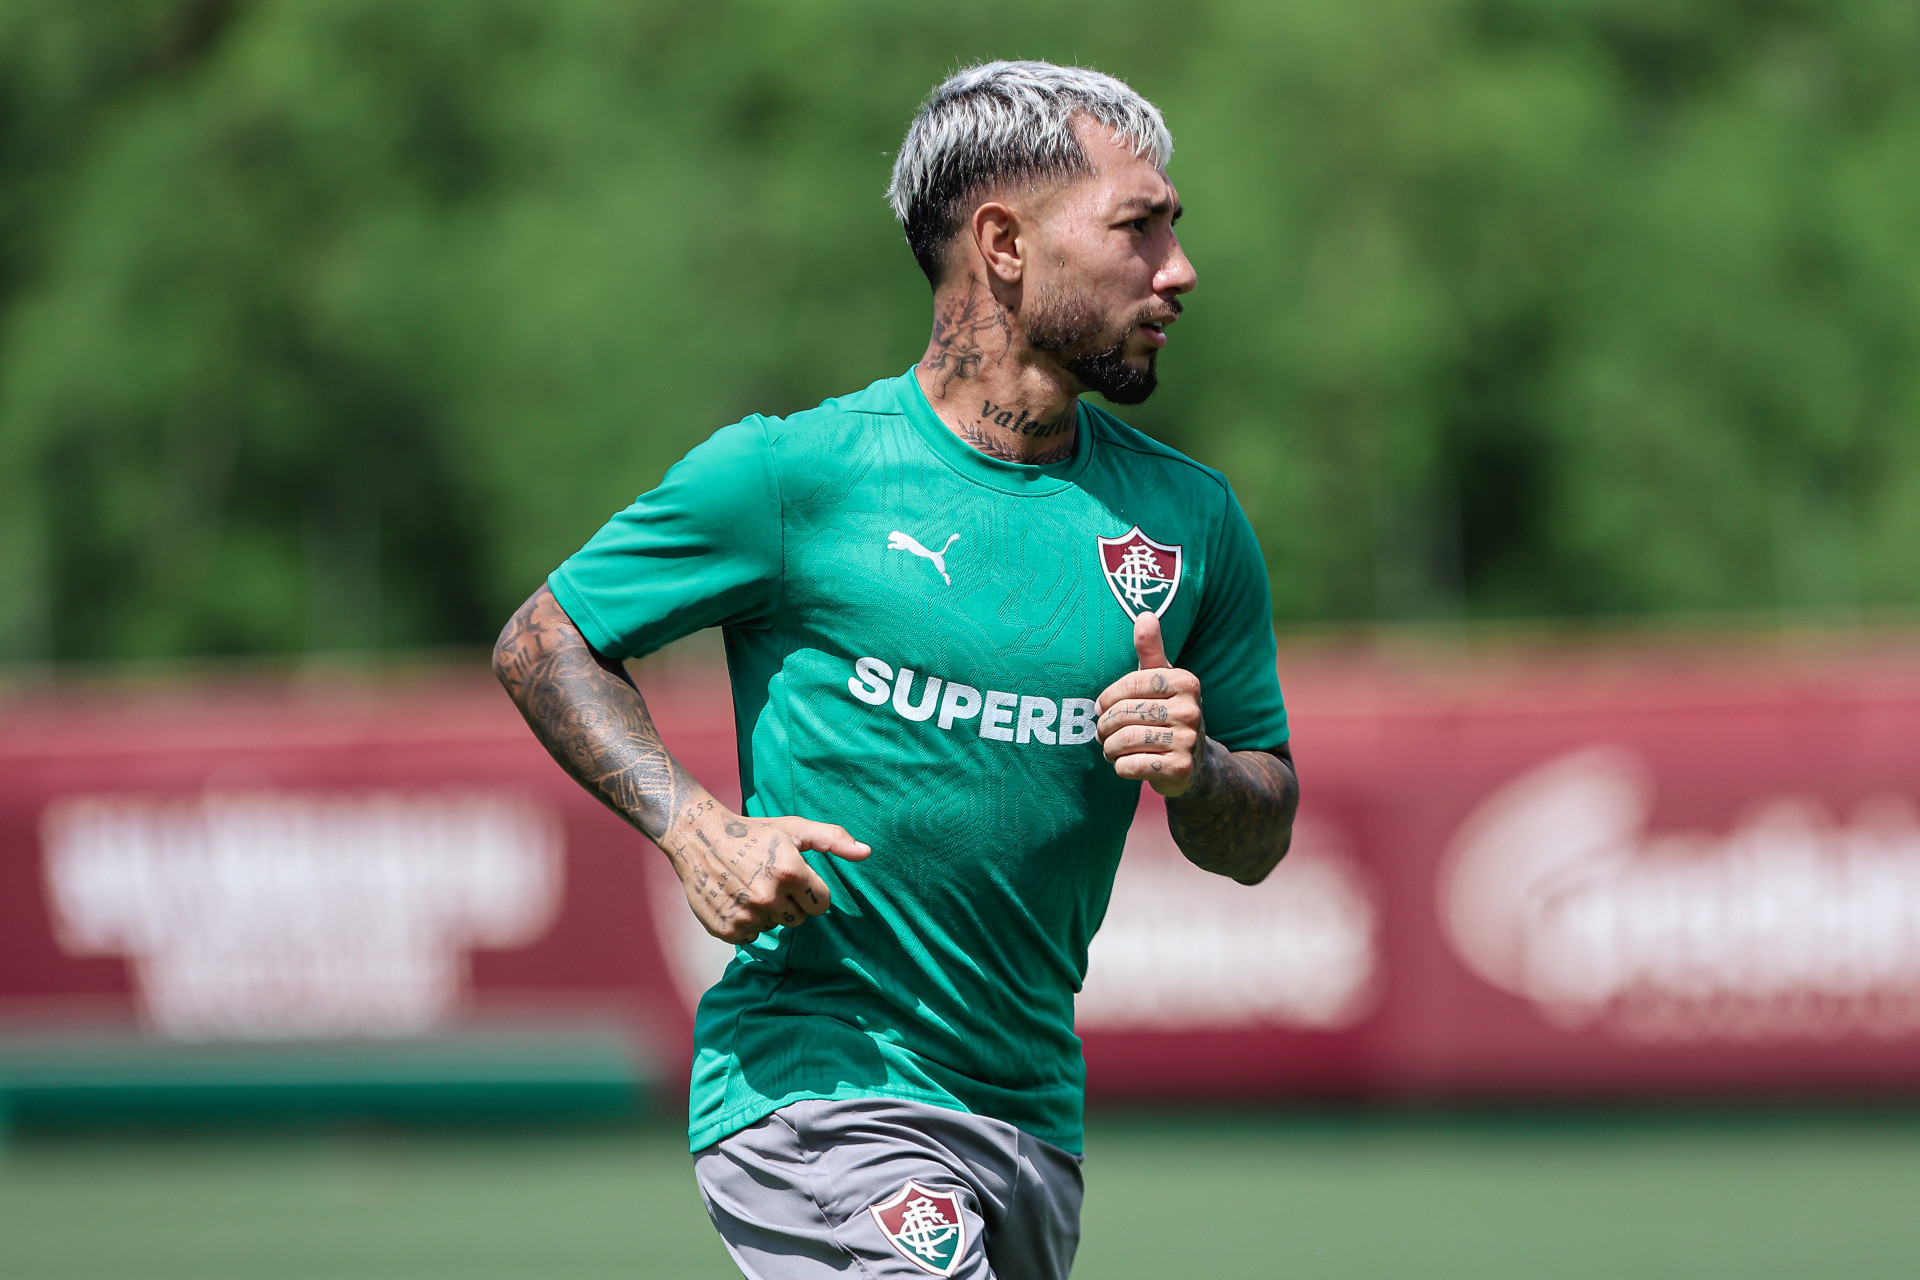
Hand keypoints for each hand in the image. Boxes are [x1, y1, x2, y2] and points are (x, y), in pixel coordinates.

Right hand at [665, 801, 870, 944]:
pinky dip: (745, 923)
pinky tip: (735, 899)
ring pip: (775, 927)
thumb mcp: (794, 829)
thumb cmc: (753, 832)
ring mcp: (746, 915)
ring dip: (766, 912)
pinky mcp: (726, 929)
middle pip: (799, 919)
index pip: (821, 904)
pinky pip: (751, 937)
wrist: (697, 837)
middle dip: (789, 902)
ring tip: (749, 887)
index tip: (793, 878)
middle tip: (768, 880)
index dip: (810, 891)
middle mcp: (769, 896)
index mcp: (790, 871)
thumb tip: (867, 852)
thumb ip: (833, 839)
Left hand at [1095, 612, 1211, 797]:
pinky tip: (1125, 763)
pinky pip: (1131, 765)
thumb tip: (1145, 614)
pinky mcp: (1180, 769)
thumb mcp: (1163, 680)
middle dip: (1105, 726)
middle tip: (1103, 732)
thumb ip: (1151, 650)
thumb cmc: (1168, 713)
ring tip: (1110, 747)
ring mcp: (1189, 741)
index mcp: (1187, 682)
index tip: (1102, 706)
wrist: (1196, 764)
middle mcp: (1192, 710)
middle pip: (1124, 714)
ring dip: (1109, 748)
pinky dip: (1120, 766)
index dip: (1108, 698)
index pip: (1129, 685)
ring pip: (1124, 741)